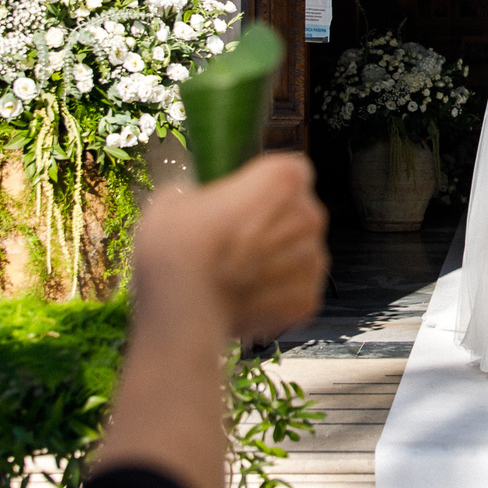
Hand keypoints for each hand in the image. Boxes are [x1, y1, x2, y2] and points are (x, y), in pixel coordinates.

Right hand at [134, 153, 329, 342]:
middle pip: (299, 212)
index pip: (291, 172)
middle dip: (274, 225)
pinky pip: (295, 289)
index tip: (245, 201)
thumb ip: (202, 196)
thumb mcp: (174, 201)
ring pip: (299, 252)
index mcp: (283, 179)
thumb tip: (199, 205)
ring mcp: (313, 261)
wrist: (185, 315)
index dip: (267, 187)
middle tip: (234, 242)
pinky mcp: (309, 300)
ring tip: (236, 275)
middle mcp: (309, 215)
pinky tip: (244, 299)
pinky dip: (275, 295)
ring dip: (276, 261)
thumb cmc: (178, 249)